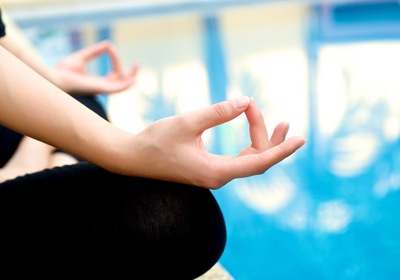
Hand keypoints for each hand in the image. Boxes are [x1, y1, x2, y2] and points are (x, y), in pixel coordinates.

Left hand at [52, 40, 138, 94]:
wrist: (55, 78)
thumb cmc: (63, 71)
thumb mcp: (81, 57)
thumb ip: (95, 52)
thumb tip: (108, 44)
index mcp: (97, 82)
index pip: (114, 73)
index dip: (115, 59)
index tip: (109, 47)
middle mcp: (102, 87)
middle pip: (122, 81)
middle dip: (131, 72)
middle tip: (137, 62)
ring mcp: (102, 89)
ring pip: (123, 84)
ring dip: (131, 75)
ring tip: (137, 64)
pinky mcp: (100, 88)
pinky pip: (118, 88)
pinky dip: (127, 84)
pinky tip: (133, 78)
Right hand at [122, 96, 305, 188]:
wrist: (134, 158)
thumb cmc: (156, 141)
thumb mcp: (188, 122)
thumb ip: (219, 112)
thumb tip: (246, 101)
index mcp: (216, 171)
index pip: (259, 162)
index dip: (281, 150)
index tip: (300, 139)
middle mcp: (219, 177)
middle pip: (257, 160)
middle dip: (270, 138)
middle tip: (279, 117)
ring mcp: (215, 175)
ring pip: (250, 159)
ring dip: (262, 140)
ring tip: (276, 122)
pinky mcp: (209, 169)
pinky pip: (239, 159)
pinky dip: (250, 145)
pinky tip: (253, 132)